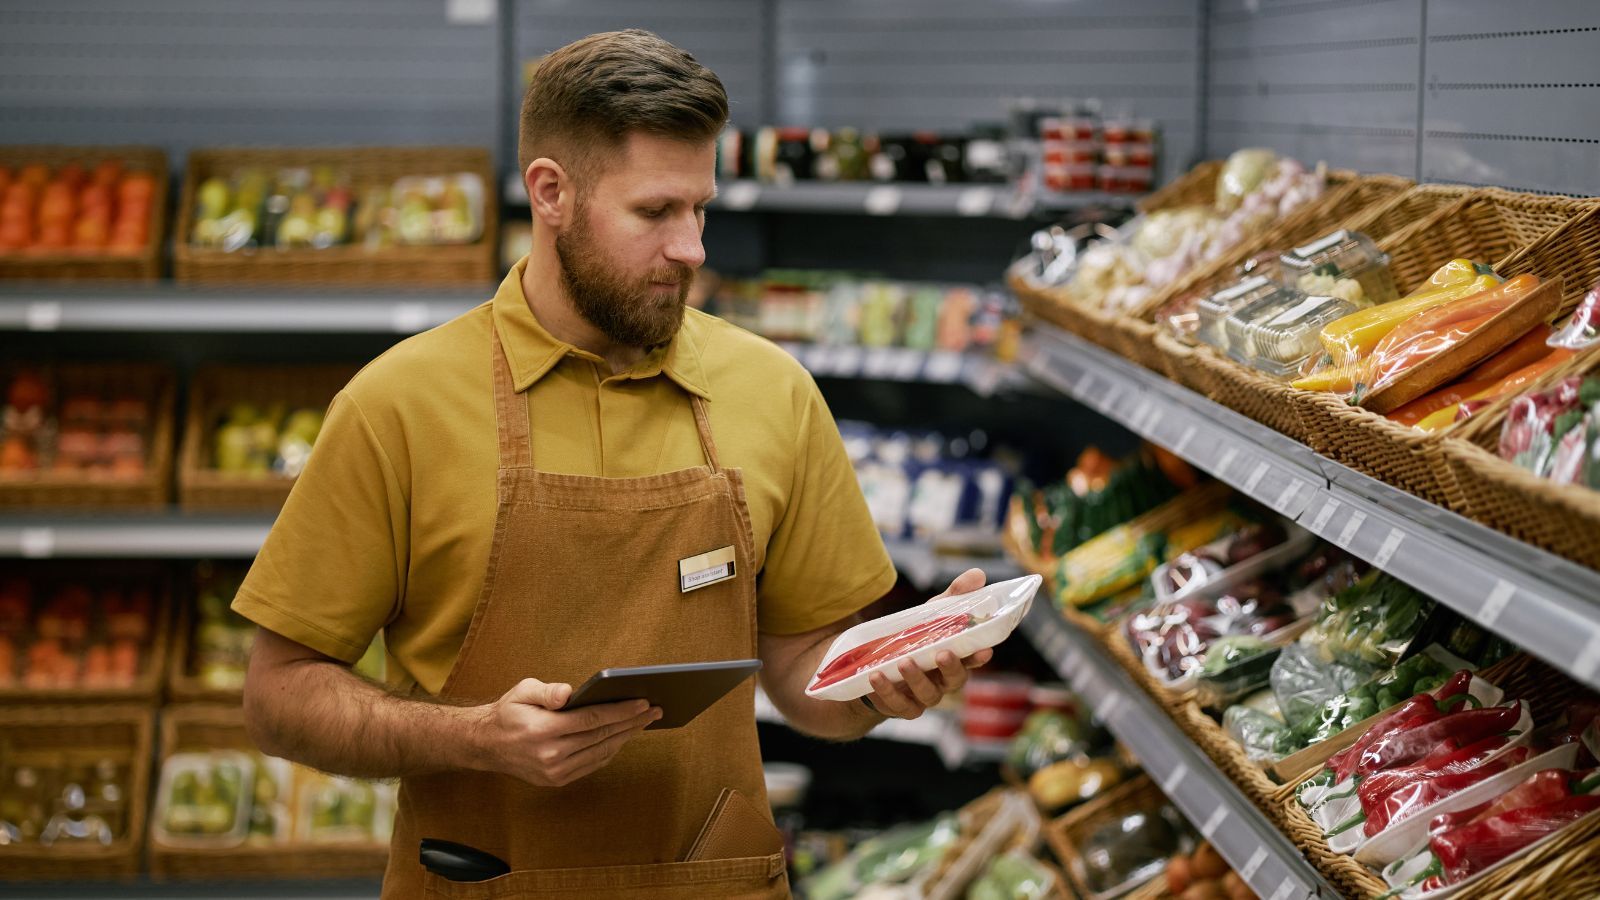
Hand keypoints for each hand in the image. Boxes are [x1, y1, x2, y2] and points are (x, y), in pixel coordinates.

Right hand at [475, 678, 660, 786]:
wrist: (486, 745)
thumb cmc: (508, 712)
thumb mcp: (522, 691)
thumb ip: (546, 691)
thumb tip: (570, 692)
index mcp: (543, 731)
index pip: (592, 719)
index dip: (621, 711)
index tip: (643, 702)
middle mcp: (551, 755)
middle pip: (601, 736)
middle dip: (631, 722)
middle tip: (655, 710)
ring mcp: (555, 772)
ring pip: (600, 752)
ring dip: (625, 737)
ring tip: (643, 722)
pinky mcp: (557, 780)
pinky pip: (592, 764)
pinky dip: (610, 750)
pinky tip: (622, 737)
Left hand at [864, 568, 993, 720]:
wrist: (876, 669)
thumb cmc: (914, 640)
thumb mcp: (930, 615)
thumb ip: (953, 597)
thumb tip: (978, 575)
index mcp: (954, 659)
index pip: (973, 659)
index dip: (979, 656)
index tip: (984, 650)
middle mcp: (943, 681)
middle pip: (955, 680)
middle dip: (951, 668)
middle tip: (942, 653)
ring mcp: (923, 696)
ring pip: (927, 694)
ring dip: (916, 678)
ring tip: (904, 661)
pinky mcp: (900, 706)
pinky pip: (897, 704)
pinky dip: (887, 691)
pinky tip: (876, 676)